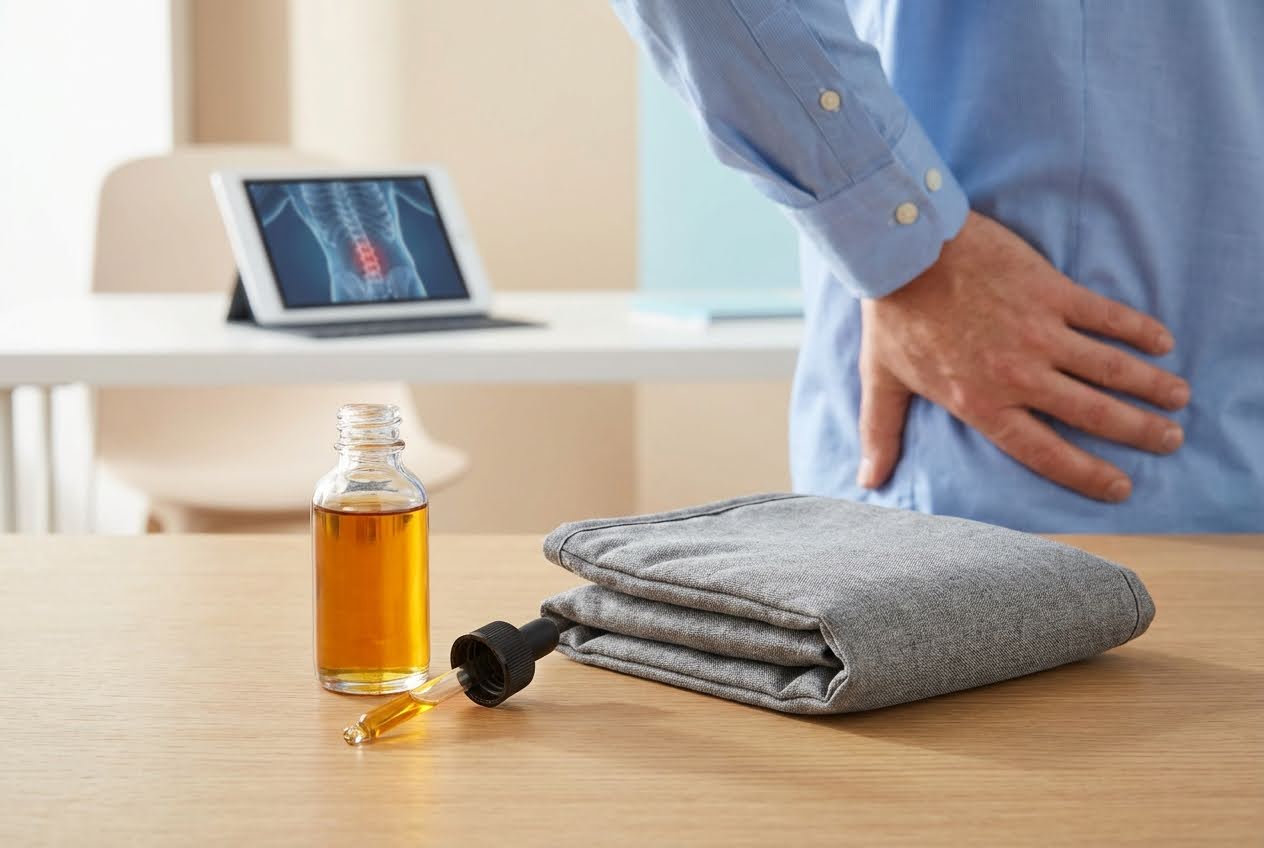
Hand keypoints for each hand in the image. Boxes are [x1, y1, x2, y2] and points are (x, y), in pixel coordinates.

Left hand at [858, 210, 1188, 501]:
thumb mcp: (882, 380)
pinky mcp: (1051, 292)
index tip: (1120, 487)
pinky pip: (1106, 316)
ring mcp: (1040, 332)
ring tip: (1178, 400)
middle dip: (1137, 432)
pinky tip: (1163, 342)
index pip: (1043, 452)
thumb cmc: (894, 316)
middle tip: (1169, 441)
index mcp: (981, 403)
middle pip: (1092, 414)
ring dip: (1151, 386)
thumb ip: (882, 433)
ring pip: (1110, 368)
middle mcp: (1018, 375)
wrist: (905, 250)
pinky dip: (1138, 329)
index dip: (1086, 473)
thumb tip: (870, 479)